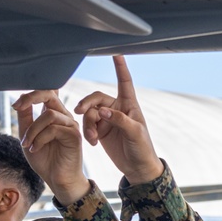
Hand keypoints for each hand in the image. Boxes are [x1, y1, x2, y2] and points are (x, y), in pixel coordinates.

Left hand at [12, 90, 88, 204]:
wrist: (58, 181)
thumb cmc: (45, 160)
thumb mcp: (28, 137)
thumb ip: (25, 119)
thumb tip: (20, 101)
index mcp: (54, 115)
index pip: (46, 94)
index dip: (31, 93)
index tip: (15, 104)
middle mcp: (64, 117)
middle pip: (49, 95)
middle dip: (31, 98)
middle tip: (16, 107)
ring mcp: (71, 126)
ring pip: (48, 115)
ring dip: (33, 130)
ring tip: (27, 144)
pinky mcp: (74, 136)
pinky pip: (53, 129)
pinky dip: (40, 139)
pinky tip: (35, 149)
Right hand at [74, 56, 163, 184]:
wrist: (137, 168)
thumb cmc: (142, 148)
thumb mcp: (134, 133)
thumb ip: (119, 119)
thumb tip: (102, 111)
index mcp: (129, 104)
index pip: (124, 81)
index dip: (120, 67)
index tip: (116, 52)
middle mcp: (117, 108)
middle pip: (96, 98)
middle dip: (87, 104)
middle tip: (79, 112)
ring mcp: (107, 119)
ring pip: (89, 113)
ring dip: (87, 124)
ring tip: (92, 138)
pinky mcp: (100, 130)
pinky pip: (88, 125)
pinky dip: (87, 132)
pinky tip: (92, 142)